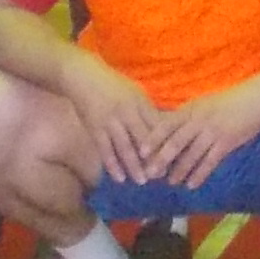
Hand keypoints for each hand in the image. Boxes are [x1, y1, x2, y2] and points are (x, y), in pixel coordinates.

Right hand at [63, 61, 165, 184]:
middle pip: (144, 139)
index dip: (167, 144)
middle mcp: (127, 112)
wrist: (84, 77)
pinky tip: (119, 178)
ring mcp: (110, 121)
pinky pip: (105, 150)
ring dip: (134, 166)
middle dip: (153, 159)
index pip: (158, 126)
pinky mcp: (95, 129)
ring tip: (143, 181)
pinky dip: (112, 165)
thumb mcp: (135, 92)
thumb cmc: (113, 85)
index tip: (176, 159)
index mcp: (141, 102)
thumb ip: (147, 110)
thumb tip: (165, 128)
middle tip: (162, 177)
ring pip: (125, 147)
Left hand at [138, 81, 259, 187]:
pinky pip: (209, 161)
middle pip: (175, 142)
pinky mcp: (226, 142)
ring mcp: (212, 131)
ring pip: (191, 155)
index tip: (141, 153)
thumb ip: (188, 116)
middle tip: (150, 174)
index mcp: (191, 109)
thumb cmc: (229, 101)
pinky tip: (192, 184)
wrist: (256, 99)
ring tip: (172, 182)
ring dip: (180, 170)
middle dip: (161, 159)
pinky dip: (199, 174)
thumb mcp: (204, 103)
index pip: (167, 125)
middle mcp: (199, 120)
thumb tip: (167, 129)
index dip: (153, 139)